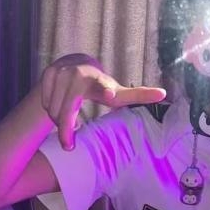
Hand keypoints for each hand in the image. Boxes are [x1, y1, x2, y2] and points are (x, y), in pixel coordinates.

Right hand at [40, 53, 165, 149]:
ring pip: (55, 109)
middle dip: (66, 130)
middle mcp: (79, 73)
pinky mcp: (48, 73)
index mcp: (99, 80)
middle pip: (68, 110)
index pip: (103, 86)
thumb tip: (164, 94)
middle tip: (69, 146)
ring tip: (69, 122)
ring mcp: (62, 71)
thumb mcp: (118, 92)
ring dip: (60, 121)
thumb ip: (139, 95)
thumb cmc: (100, 85)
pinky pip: (45, 103)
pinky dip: (51, 111)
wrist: (75, 63)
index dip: (107, 90)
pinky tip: (58, 109)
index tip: (111, 95)